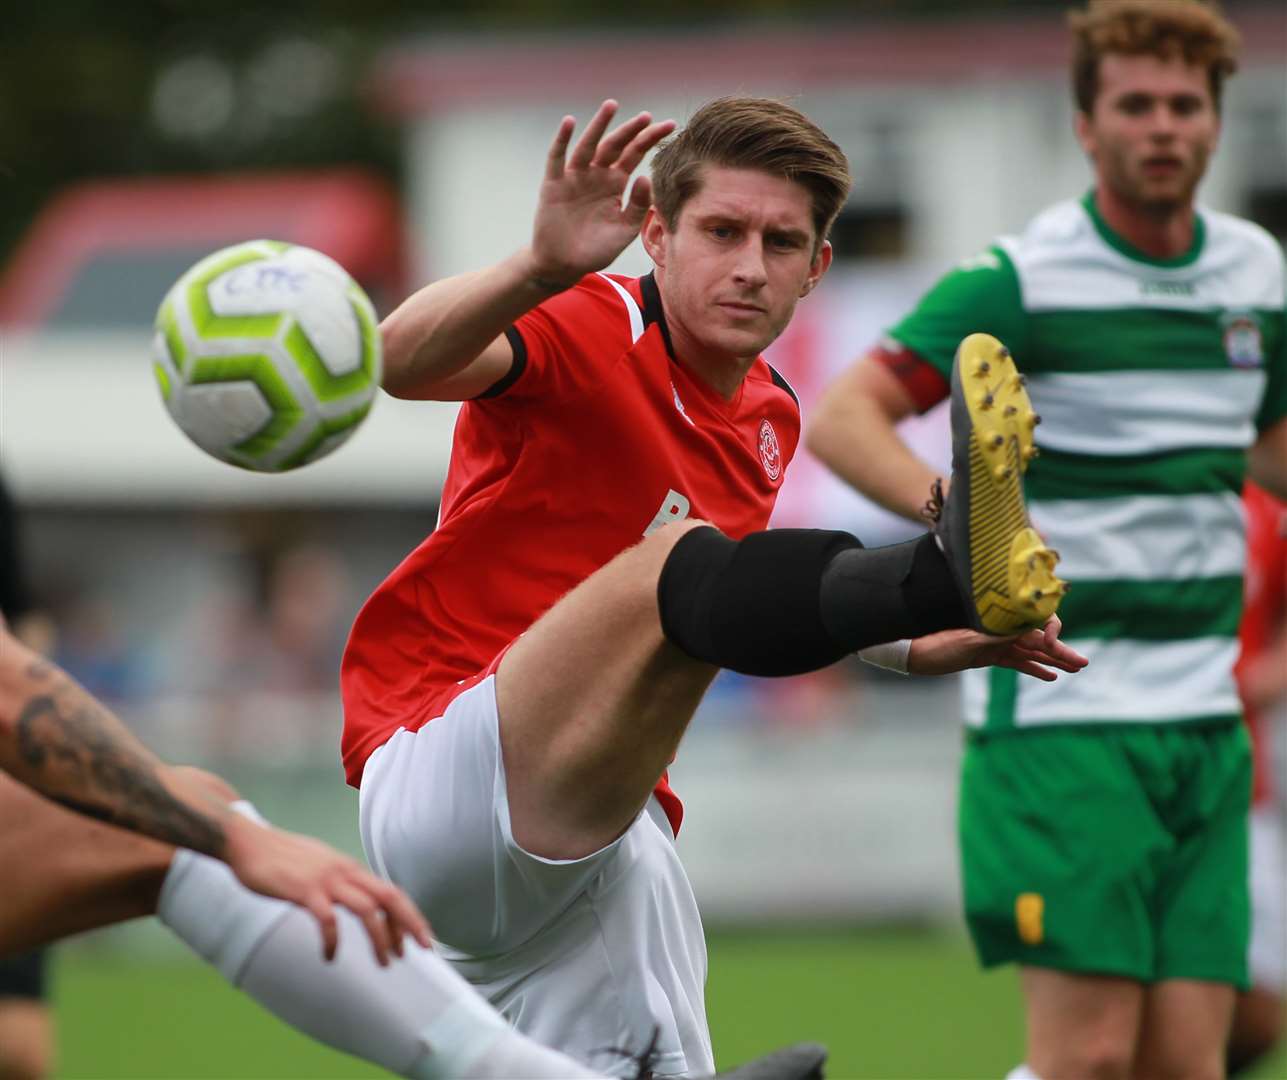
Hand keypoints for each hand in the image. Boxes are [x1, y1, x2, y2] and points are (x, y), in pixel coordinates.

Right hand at [222, 815, 431, 964]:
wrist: (248, 842)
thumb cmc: (280, 857)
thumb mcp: (320, 865)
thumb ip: (339, 880)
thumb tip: (354, 895)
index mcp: (349, 868)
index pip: (390, 892)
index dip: (408, 915)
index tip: (418, 938)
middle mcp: (344, 872)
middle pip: (390, 897)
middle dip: (410, 923)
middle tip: (423, 948)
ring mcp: (326, 880)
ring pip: (368, 909)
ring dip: (380, 937)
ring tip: (385, 963)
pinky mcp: (304, 890)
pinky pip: (327, 920)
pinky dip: (333, 941)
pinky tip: (329, 957)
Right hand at [528, 100, 675, 287]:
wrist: (564, 265)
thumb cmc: (596, 250)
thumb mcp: (624, 231)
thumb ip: (638, 207)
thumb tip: (647, 177)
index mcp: (615, 184)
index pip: (635, 154)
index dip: (650, 139)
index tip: (670, 125)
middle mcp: (596, 175)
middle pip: (615, 146)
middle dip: (630, 131)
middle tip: (646, 117)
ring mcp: (574, 177)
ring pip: (588, 145)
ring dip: (599, 126)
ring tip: (611, 106)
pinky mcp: (553, 184)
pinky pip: (557, 158)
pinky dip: (562, 140)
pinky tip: (570, 123)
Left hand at [908, 615, 1088, 680]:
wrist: (911, 651)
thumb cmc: (934, 639)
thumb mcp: (971, 639)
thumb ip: (1002, 637)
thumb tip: (1033, 636)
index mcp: (999, 617)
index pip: (1036, 622)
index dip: (1051, 633)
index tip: (1053, 644)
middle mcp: (999, 627)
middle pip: (1037, 638)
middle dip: (1060, 650)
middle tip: (1083, 663)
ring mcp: (994, 641)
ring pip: (1030, 651)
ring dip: (1052, 660)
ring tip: (1074, 669)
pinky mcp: (987, 655)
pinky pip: (1016, 662)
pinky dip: (1033, 668)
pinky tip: (1050, 676)